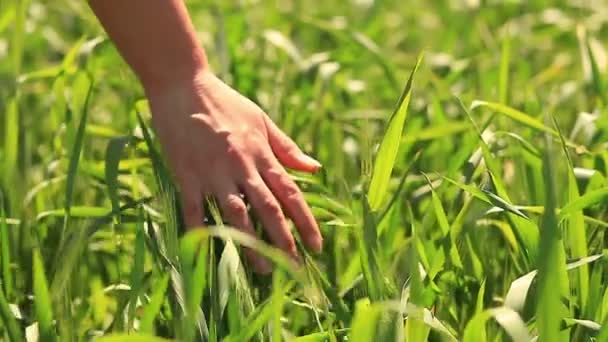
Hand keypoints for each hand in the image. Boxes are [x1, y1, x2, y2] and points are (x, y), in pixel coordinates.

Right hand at [145, 69, 322, 273]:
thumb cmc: (225, 102)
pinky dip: (201, 231)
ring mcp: (213, 172)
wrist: (183, 86)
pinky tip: (209, 253)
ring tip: (262, 268)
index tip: (317, 246)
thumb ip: (287, 148)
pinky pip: (194, 209)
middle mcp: (242, 166)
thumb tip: (315, 169)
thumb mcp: (262, 120)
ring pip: (236, 214)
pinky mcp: (186, 174)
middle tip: (294, 267)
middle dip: (283, 240)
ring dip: (250, 243)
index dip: (305, 221)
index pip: (290, 193)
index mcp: (262, 154)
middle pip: (268, 209)